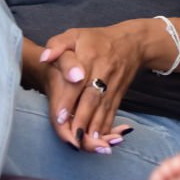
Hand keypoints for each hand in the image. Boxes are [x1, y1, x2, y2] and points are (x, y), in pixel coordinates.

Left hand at [41, 23, 142, 152]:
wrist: (134, 42)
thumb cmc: (98, 40)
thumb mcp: (75, 35)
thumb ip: (58, 45)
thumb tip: (45, 58)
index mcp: (90, 58)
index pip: (78, 81)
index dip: (69, 100)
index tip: (61, 117)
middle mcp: (104, 73)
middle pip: (92, 99)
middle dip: (82, 120)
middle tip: (71, 139)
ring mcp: (113, 85)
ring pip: (103, 109)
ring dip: (95, 128)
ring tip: (85, 145)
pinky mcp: (120, 94)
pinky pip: (113, 112)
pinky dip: (107, 127)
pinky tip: (101, 140)